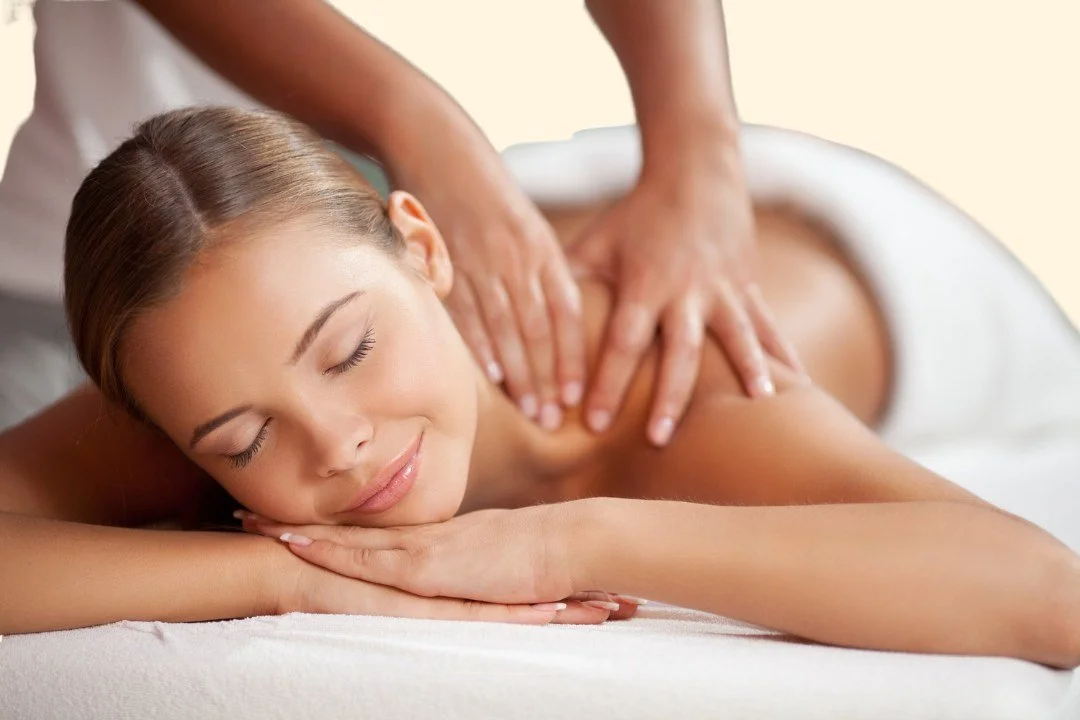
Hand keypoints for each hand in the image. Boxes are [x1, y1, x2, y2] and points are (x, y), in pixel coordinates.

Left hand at [241, 503, 642, 621]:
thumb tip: (457, 582)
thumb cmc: (543, 557)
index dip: (328, 524)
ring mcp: (420, 549)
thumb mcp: (496, 567)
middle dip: (294, 518)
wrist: (569, 544)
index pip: (369, 530)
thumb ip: (469, 572)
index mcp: (432, 540)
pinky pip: (367, 558)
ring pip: (344, 537)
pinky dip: (328, 548)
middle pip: (344, 527)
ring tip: (249, 520)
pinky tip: (295, 542)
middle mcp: (419, 537)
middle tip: (244, 506)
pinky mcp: (428, 567)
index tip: (289, 514)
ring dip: (296, 529)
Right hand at [394, 144, 585, 429]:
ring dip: (521, 376)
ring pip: (507, 329)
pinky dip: (480, 349)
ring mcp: (481, 260)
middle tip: (555, 420)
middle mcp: (517, 257)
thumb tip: (545, 317)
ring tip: (531, 413)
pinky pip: (466, 313)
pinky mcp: (445, 260)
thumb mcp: (521, 221)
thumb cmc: (480, 185)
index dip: (572, 357)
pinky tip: (492, 380)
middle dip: (549, 380)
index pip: (566, 313)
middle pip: (540, 330)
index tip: (577, 396)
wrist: (433, 140)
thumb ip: (535, 267)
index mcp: (542, 246)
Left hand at [566, 146, 806, 445]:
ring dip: (748, 372)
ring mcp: (724, 288)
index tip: (591, 423)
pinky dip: (783, 355)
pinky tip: (800, 386)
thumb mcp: (596, 242)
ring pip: (737, 337)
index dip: (607, 382)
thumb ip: (568, 282)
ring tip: (759, 407)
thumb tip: (528, 322)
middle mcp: (688, 289)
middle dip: (670, 397)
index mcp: (645, 282)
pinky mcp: (747, 287)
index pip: (623, 341)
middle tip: (658, 440)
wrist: (695, 171)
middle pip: (680, 350)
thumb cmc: (636, 214)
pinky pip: (767, 325)